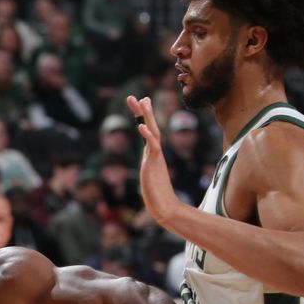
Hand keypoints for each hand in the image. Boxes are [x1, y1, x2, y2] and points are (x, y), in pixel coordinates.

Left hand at [126, 95, 183, 227]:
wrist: (164, 207)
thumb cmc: (157, 195)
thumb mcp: (149, 177)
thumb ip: (149, 169)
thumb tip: (148, 168)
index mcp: (152, 154)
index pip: (148, 131)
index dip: (143, 117)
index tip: (140, 103)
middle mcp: (155, 153)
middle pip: (150, 126)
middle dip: (143, 111)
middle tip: (138, 96)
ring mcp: (155, 158)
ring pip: (153, 132)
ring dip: (146, 116)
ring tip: (142, 101)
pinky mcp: (154, 164)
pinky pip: (152, 147)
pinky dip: (147, 135)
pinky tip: (140, 126)